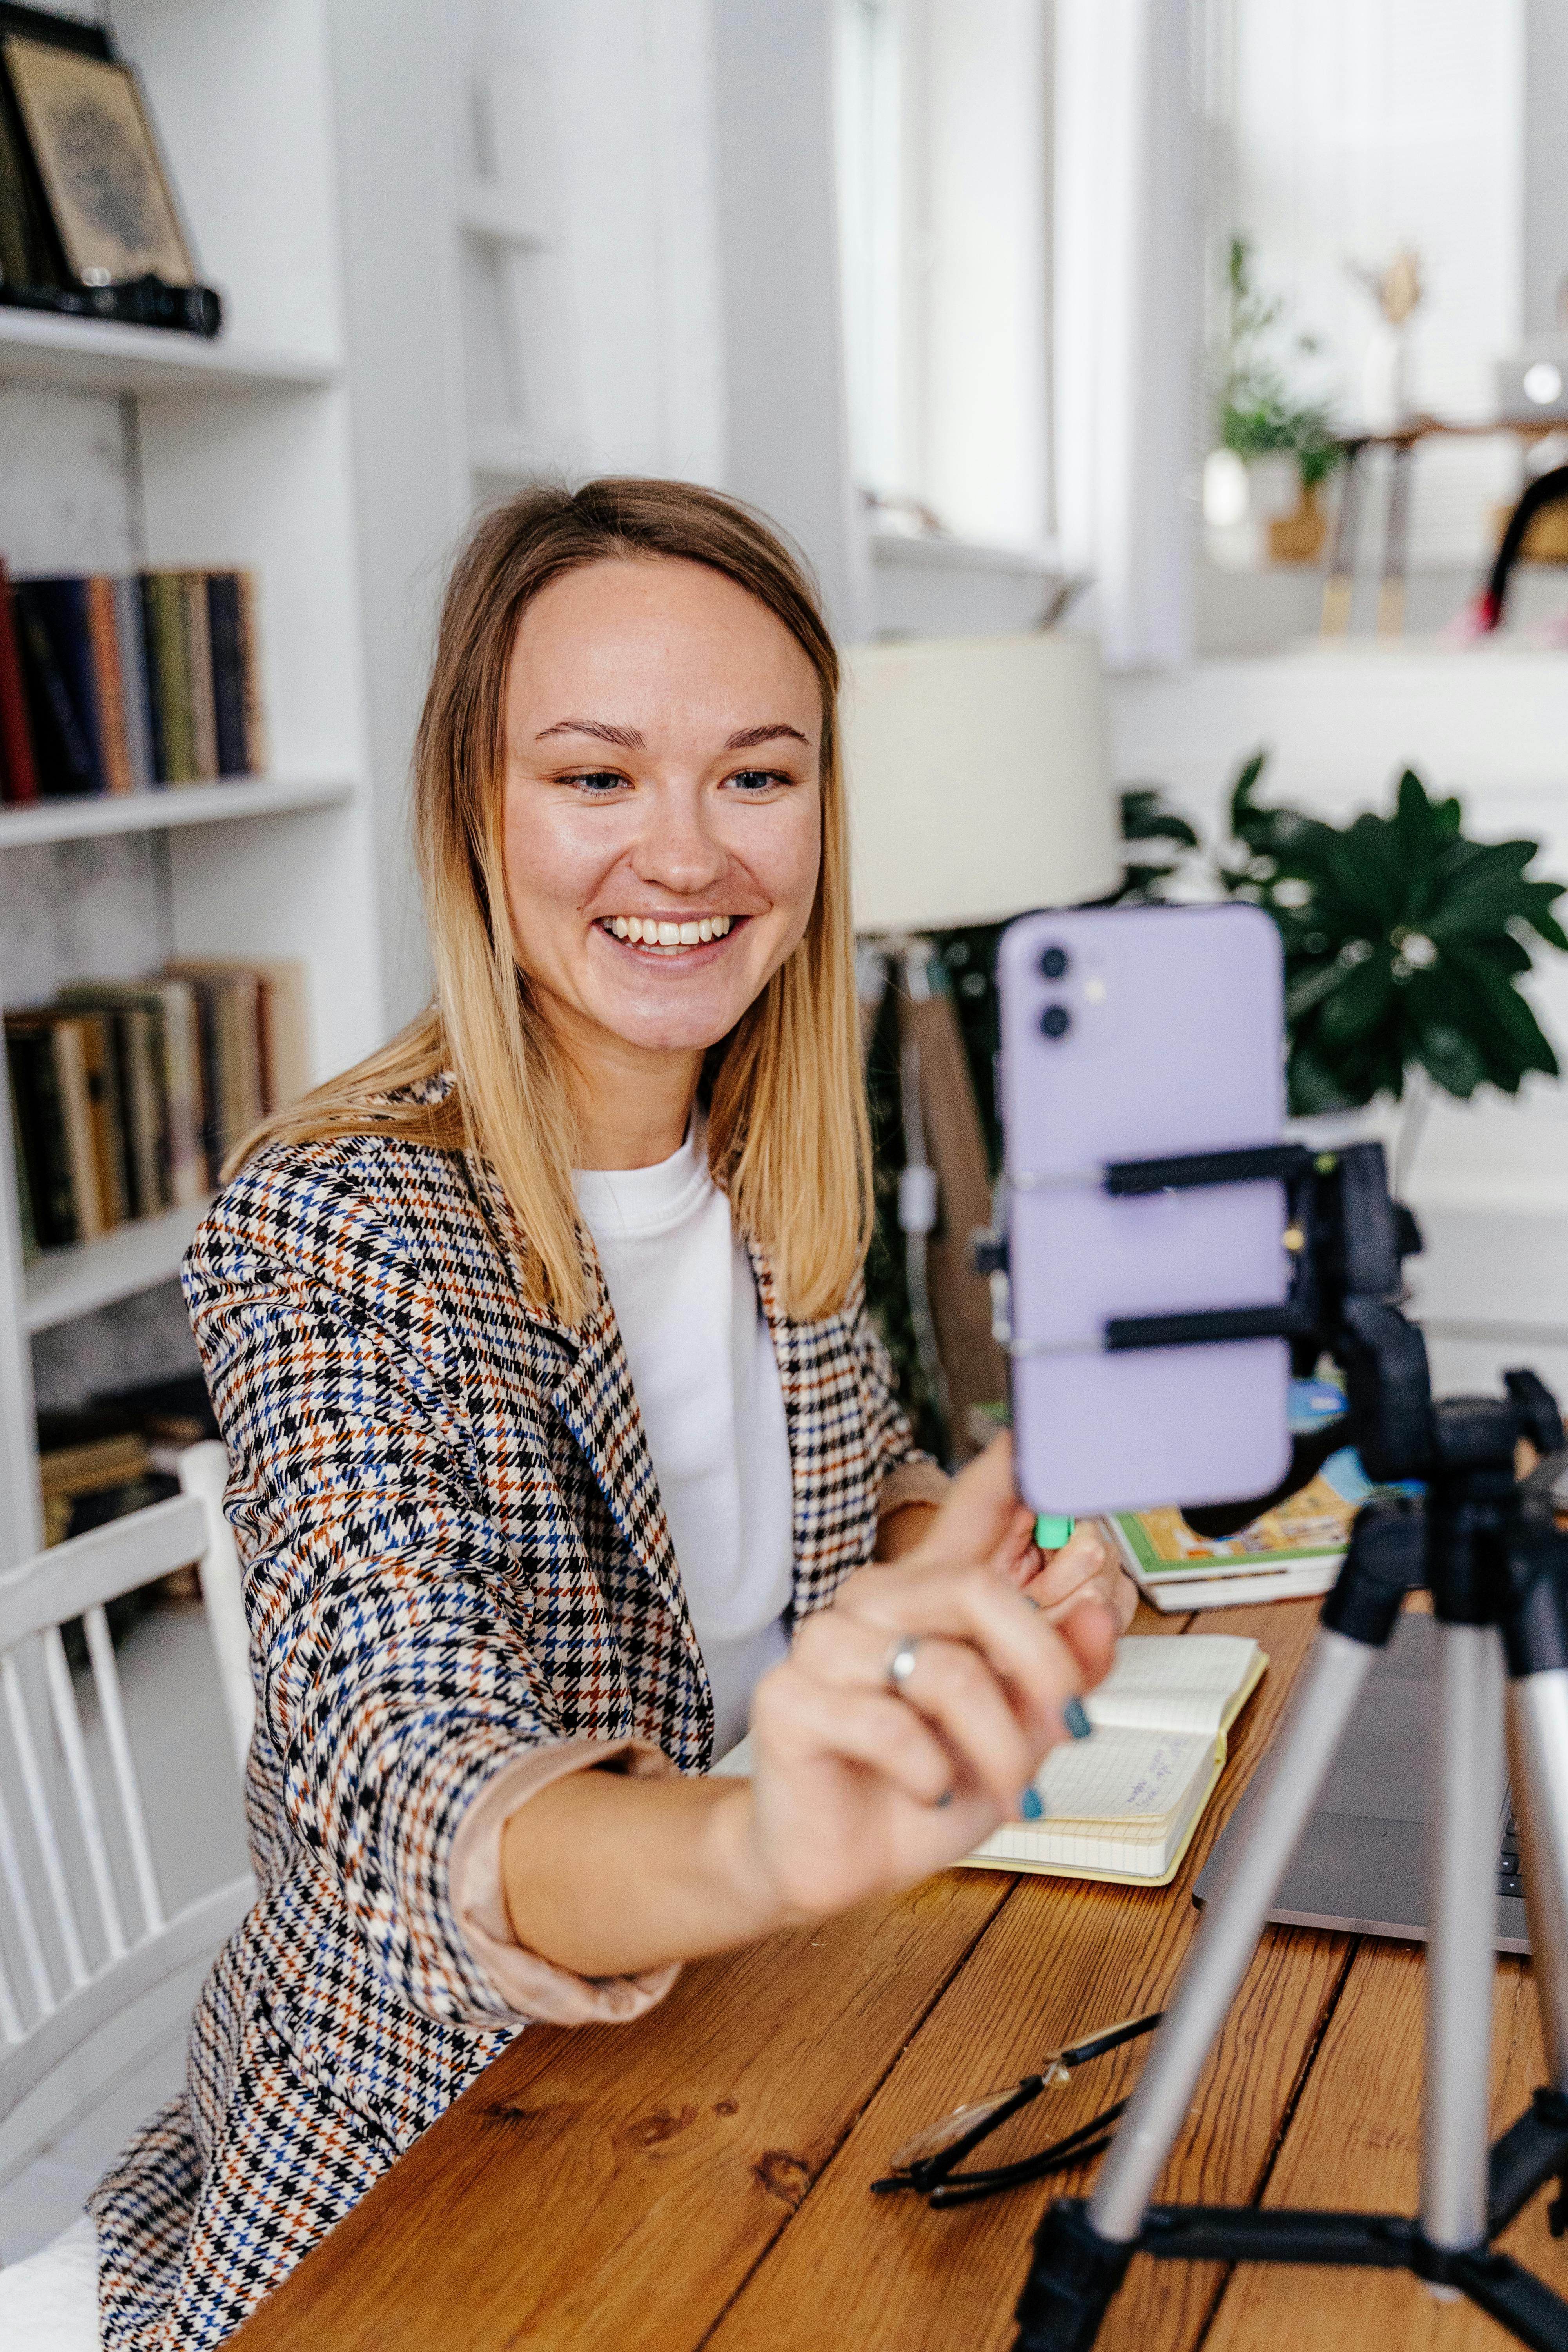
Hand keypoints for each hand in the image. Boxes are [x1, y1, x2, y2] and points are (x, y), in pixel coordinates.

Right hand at [736, 1436, 1118, 1921]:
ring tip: (1002, 1789)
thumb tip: (1097, 1619)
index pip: (969, 1513)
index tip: (1033, 1438)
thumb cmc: (927, 1788)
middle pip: (976, 1591)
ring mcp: (826, 1645)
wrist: (845, 1863)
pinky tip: (926, 1791)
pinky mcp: (791, 1698)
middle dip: (1042, 1667)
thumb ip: (1059, 1678)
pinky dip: (930, 1774)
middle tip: (1069, 1726)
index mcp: (929, 1598)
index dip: (1003, 1473)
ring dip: (996, 1746)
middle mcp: (876, 1604)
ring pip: (944, 1670)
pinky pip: (887, 1725)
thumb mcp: (1019, 1737)